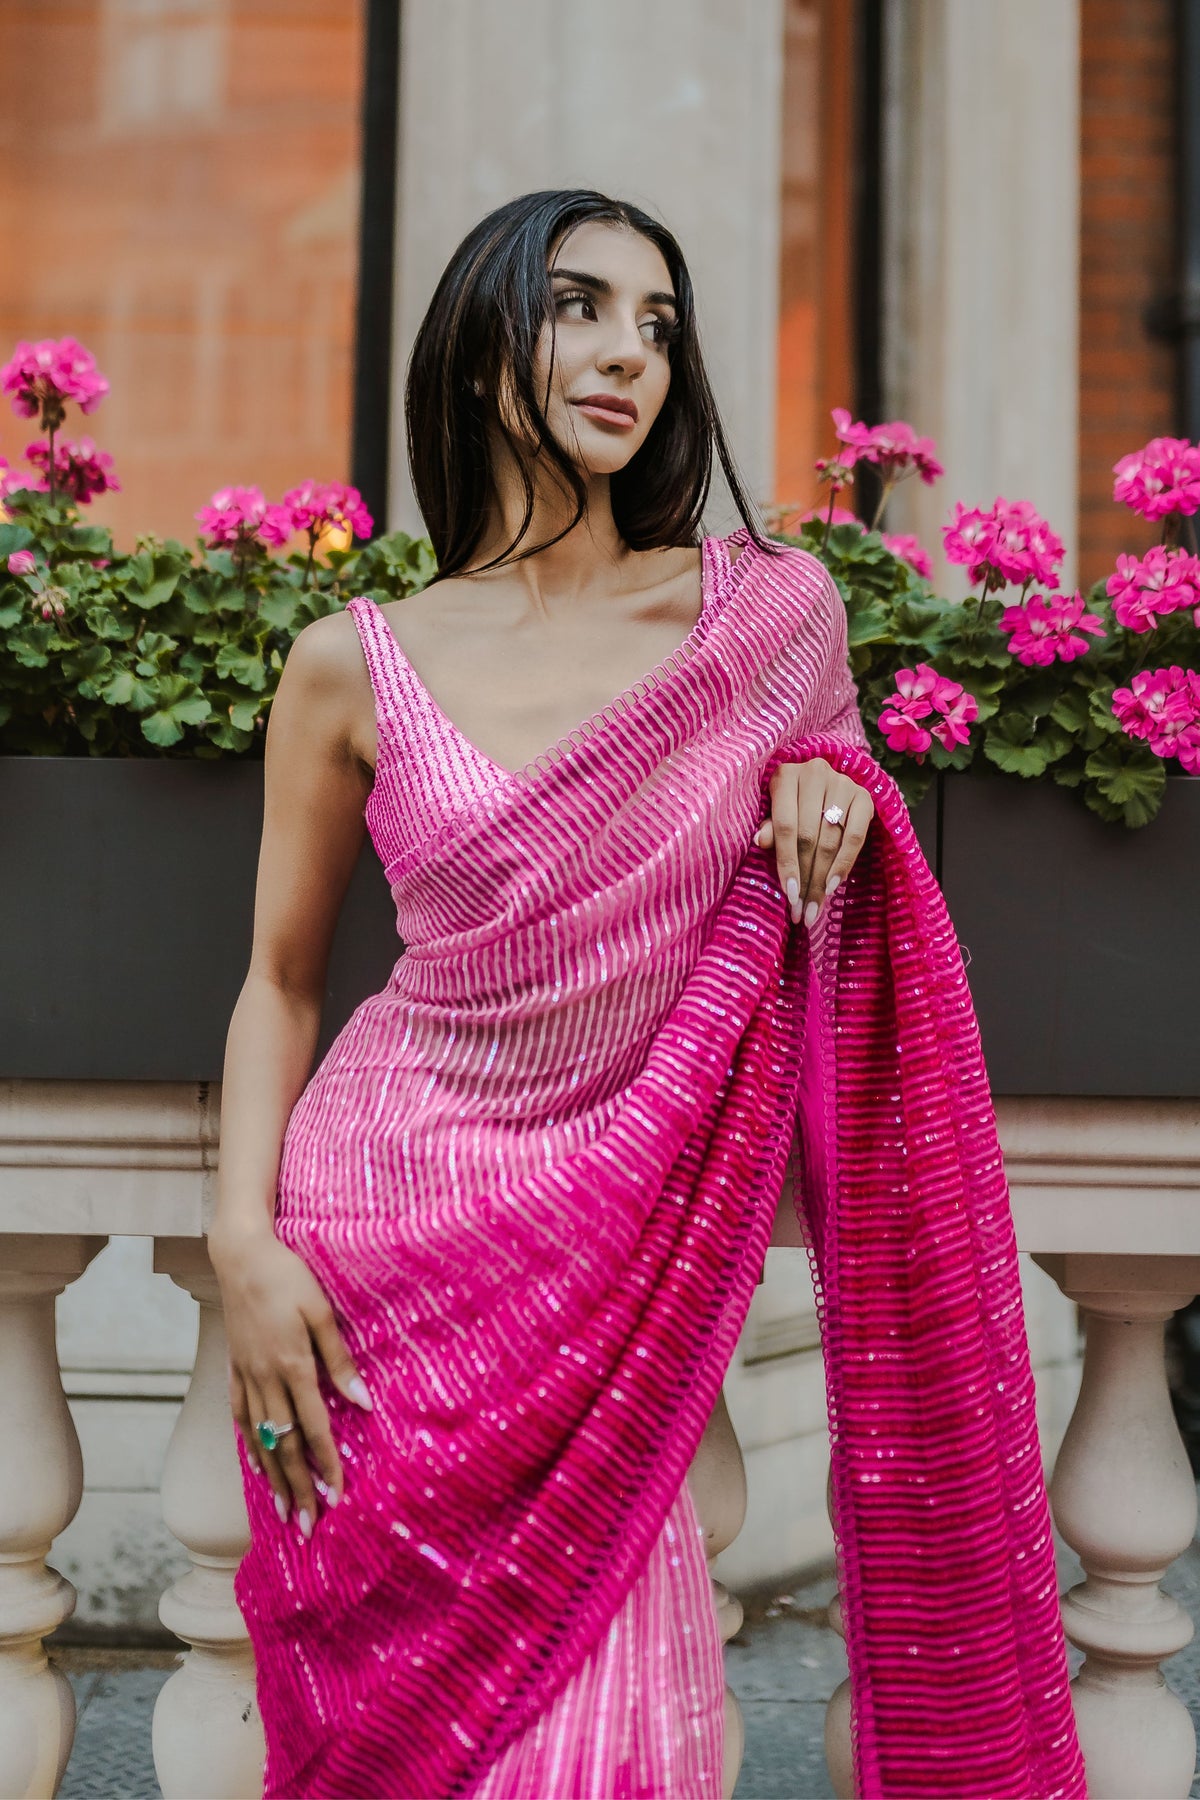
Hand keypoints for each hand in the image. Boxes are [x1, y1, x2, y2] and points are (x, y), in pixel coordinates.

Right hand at [210, 1226, 372, 1538]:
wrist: (240, 1255)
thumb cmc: (288, 1276)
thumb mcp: (322, 1310)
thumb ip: (339, 1358)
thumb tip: (362, 1401)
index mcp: (293, 1364)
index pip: (314, 1427)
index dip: (326, 1464)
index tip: (338, 1496)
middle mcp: (266, 1378)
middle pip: (284, 1445)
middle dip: (298, 1488)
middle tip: (309, 1526)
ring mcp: (246, 1375)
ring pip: (260, 1438)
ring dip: (274, 1478)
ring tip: (284, 1513)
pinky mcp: (235, 1367)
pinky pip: (241, 1415)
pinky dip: (250, 1446)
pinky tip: (257, 1465)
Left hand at [753, 757, 874, 925]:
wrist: (825, 787)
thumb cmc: (792, 805)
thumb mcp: (776, 813)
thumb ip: (771, 828)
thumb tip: (761, 841)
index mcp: (785, 776)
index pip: (785, 826)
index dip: (787, 862)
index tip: (788, 895)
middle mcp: (815, 773)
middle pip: (809, 836)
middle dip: (805, 878)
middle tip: (802, 911)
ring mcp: (842, 783)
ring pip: (831, 840)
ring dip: (822, 879)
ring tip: (814, 907)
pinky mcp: (864, 797)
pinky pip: (855, 837)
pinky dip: (844, 864)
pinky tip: (833, 886)